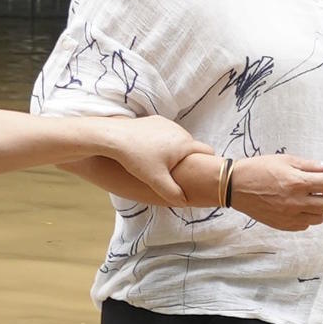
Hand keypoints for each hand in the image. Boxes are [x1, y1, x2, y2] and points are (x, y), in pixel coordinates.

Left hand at [89, 114, 205, 207]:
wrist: (114, 137)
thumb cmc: (137, 158)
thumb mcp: (156, 180)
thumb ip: (172, 192)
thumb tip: (185, 203)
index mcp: (185, 144)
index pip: (208, 152)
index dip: (208, 163)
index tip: (204, 173)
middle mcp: (180, 131)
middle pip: (192, 146)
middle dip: (189, 159)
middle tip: (179, 172)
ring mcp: (167, 124)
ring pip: (179, 139)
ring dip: (175, 150)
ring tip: (162, 163)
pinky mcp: (155, 120)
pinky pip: (166, 133)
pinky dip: (163, 142)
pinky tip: (150, 151)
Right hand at [229, 154, 322, 231]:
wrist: (235, 186)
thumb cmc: (259, 169)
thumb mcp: (285, 160)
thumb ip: (310, 165)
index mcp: (296, 182)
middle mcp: (295, 202)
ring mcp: (289, 216)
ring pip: (320, 218)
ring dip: (321, 207)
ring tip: (313, 197)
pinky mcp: (283, 225)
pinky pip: (305, 225)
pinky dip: (308, 216)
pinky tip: (301, 206)